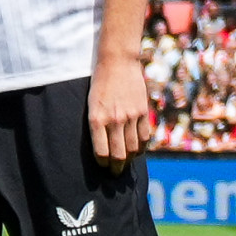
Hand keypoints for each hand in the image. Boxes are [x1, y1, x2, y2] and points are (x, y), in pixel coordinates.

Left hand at [87, 49, 151, 168]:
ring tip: (125, 164)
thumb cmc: (99, 83)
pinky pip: (144, 137)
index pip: (101, 152)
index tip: (102, 166)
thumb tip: (102, 145)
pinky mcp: (142, 112)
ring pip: (133, 149)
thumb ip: (97, 124)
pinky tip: (137, 151)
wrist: (117, 62)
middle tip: (115, 173)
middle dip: (116, 168)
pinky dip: (141, 148)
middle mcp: (114, 120)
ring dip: (129, 160)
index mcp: (96, 119)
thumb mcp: (91, 104)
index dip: (102, 164)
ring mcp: (130, 117)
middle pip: (118, 155)